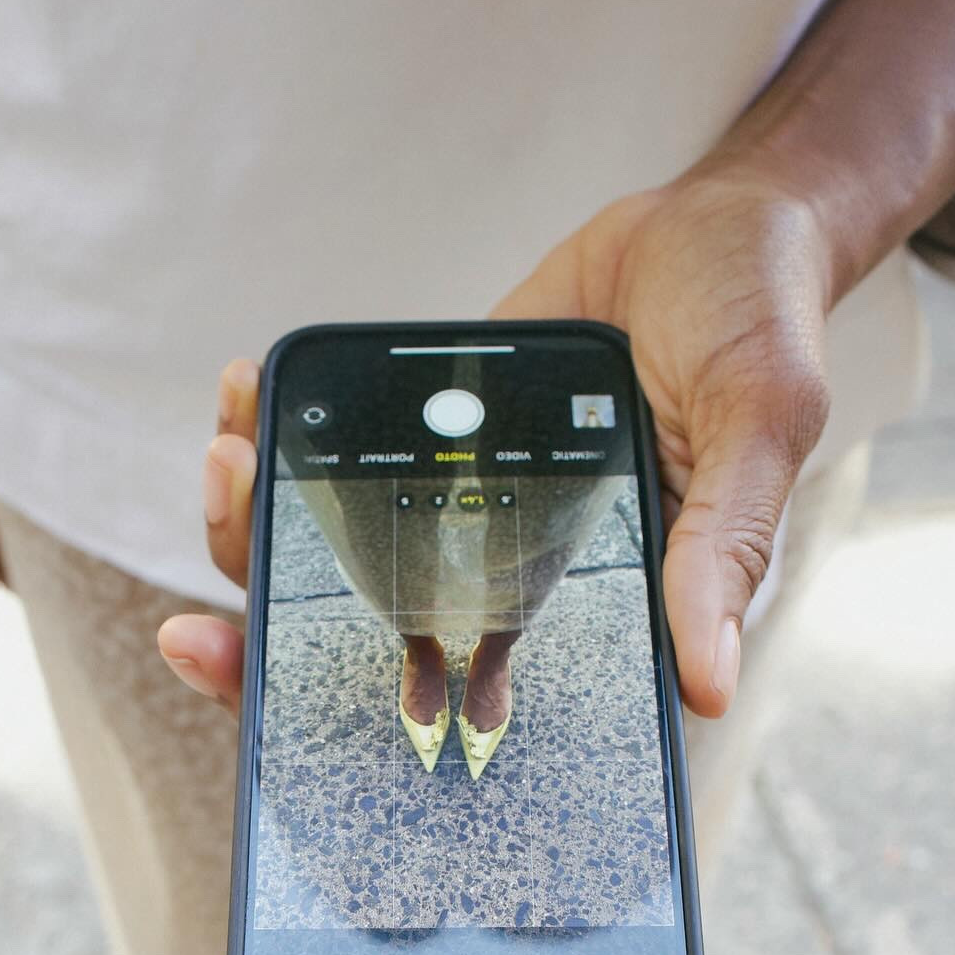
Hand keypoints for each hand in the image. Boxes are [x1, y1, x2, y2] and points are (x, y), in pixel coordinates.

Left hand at [159, 167, 834, 716]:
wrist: (717, 221)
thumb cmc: (759, 329)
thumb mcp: (759, 428)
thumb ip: (725, 547)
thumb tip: (711, 683)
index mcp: (588, 611)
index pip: (470, 701)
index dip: (362, 733)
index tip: (267, 712)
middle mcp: (512, 573)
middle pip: (370, 636)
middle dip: (267, 638)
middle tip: (194, 629)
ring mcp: (463, 507)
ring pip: (336, 549)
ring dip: (259, 523)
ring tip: (229, 452)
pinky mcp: (433, 437)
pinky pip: (343, 456)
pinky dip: (283, 435)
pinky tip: (246, 391)